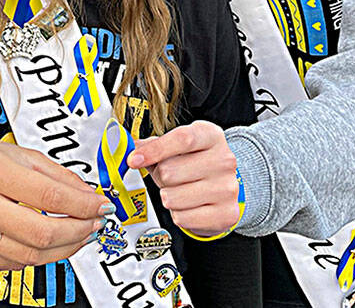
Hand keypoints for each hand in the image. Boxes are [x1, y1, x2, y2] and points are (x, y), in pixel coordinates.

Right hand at [0, 139, 110, 269]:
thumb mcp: (27, 156)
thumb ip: (62, 178)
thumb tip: (91, 200)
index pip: (50, 196)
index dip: (83, 206)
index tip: (101, 207)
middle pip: (41, 233)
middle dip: (78, 232)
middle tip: (93, 224)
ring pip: (30, 255)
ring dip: (64, 248)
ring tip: (78, 234)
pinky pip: (13, 263)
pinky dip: (38, 255)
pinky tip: (48, 243)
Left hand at [129, 121, 242, 236]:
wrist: (222, 188)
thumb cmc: (194, 163)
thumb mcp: (177, 147)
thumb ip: (151, 145)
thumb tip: (127, 147)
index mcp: (211, 136)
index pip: (182, 139)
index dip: (154, 150)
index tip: (133, 160)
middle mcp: (224, 160)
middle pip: (170, 172)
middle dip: (161, 177)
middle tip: (170, 177)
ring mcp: (227, 188)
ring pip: (172, 197)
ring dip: (168, 196)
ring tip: (180, 190)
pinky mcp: (226, 214)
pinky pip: (182, 217)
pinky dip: (178, 214)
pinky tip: (189, 205)